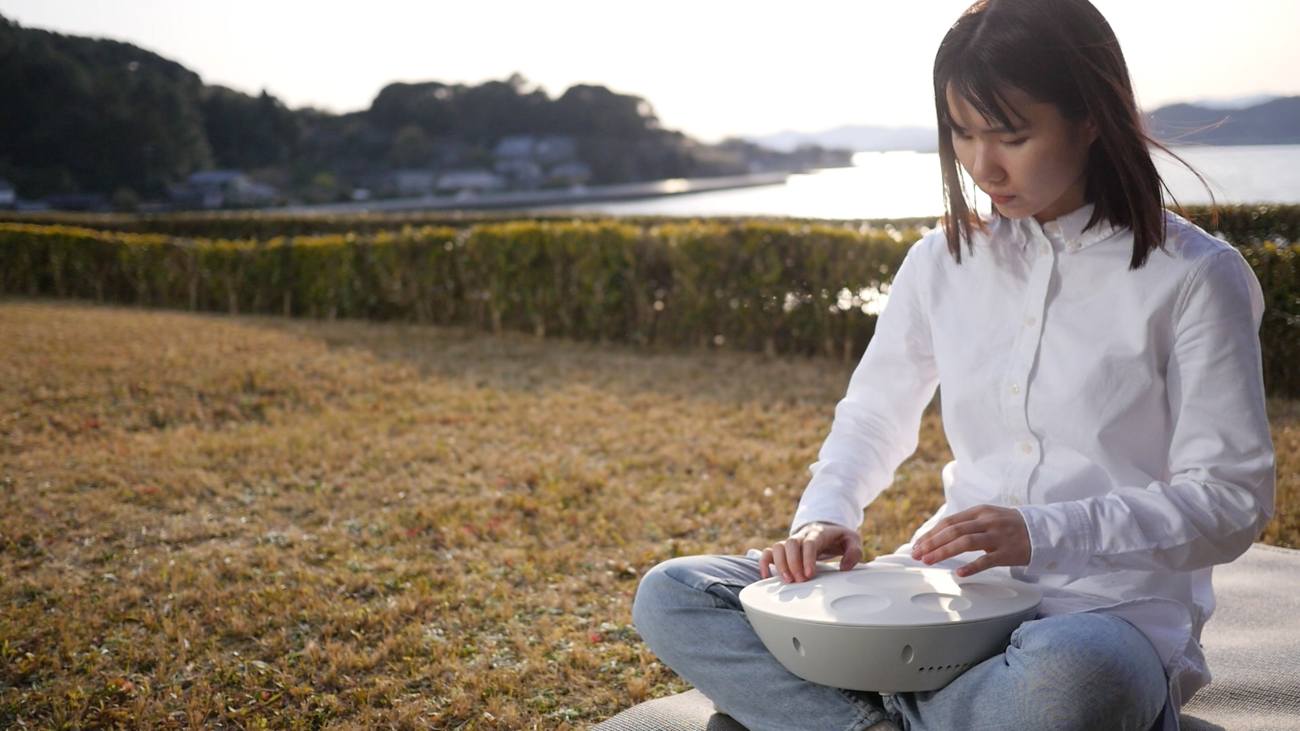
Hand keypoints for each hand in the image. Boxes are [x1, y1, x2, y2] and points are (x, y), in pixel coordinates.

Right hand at [759, 521, 862, 582]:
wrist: (826, 530)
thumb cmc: (839, 538)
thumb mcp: (852, 541)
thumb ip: (854, 553)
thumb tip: (845, 567)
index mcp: (818, 533)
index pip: (809, 543)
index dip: (807, 558)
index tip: (809, 574)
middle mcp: (801, 536)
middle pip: (790, 544)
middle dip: (793, 563)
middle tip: (800, 580)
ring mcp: (790, 542)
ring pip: (777, 547)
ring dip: (779, 565)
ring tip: (787, 581)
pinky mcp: (783, 550)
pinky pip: (768, 553)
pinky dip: (764, 563)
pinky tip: (767, 576)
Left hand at [911, 504, 1030, 576]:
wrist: (1042, 531)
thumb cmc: (1009, 526)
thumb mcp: (987, 518)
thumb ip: (966, 524)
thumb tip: (939, 535)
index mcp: (979, 512)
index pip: (948, 522)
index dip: (931, 534)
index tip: (917, 545)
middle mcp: (986, 522)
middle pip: (953, 531)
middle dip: (932, 543)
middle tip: (917, 554)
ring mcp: (997, 536)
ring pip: (965, 542)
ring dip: (944, 552)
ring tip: (928, 561)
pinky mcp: (1007, 552)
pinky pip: (987, 560)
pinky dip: (971, 566)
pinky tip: (958, 573)